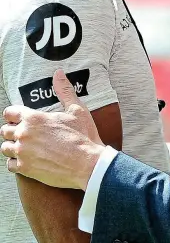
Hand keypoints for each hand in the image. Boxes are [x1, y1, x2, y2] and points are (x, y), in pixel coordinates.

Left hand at [1, 69, 104, 190]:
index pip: (9, 112)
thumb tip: (59, 74)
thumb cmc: (83, 137)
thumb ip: (64, 90)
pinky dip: (16, 162)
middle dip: (13, 131)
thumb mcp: (77, 109)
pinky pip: (10, 165)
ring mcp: (23, 152)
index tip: (19, 118)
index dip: (14, 114)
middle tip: (26, 133)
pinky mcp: (25, 168)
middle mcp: (24, 134)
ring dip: (13, 146)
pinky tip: (27, 160)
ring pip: (5, 148)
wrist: (87, 163)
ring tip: (25, 147)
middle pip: (4, 130)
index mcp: (34, 118)